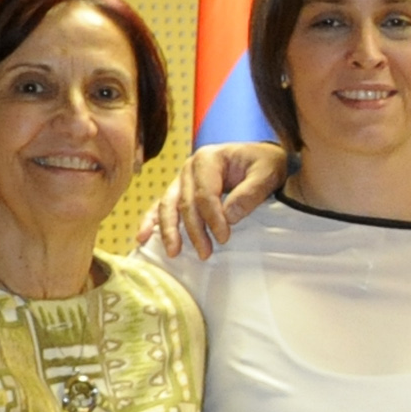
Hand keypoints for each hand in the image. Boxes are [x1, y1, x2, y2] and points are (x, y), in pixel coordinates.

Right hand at [140, 141, 286, 257]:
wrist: (262, 160)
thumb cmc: (265, 165)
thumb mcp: (267, 174)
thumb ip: (250, 193)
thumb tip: (228, 216)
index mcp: (208, 158)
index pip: (204, 193)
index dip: (212, 218)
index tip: (224, 238)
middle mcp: (190, 167)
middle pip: (185, 202)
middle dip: (193, 230)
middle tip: (205, 253)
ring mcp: (182, 179)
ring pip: (168, 205)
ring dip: (169, 230)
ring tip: (173, 252)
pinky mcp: (180, 190)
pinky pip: (161, 206)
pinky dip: (151, 221)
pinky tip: (143, 238)